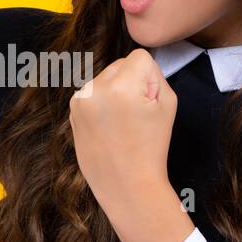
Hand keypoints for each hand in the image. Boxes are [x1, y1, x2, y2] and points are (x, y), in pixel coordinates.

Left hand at [68, 48, 176, 218]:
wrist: (127, 185)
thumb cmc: (152, 147)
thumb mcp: (168, 103)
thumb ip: (154, 75)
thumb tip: (137, 66)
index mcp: (120, 87)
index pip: (140, 56)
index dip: (151, 78)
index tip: (148, 103)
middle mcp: (94, 89)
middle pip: (120, 64)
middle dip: (131, 82)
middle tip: (136, 115)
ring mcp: (79, 101)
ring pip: (106, 78)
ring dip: (115, 92)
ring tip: (122, 123)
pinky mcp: (72, 112)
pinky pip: (93, 94)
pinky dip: (102, 104)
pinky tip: (109, 128)